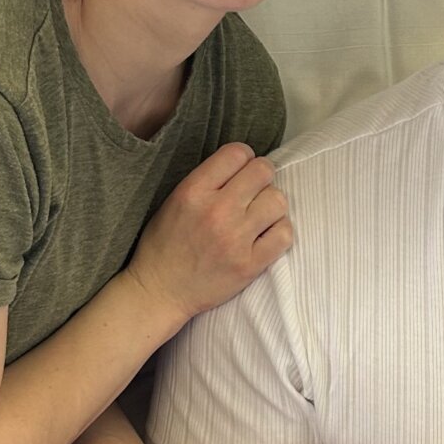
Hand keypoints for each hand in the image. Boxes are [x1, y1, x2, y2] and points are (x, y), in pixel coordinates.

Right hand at [127, 144, 291, 326]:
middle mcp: (216, 211)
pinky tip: (265, 235)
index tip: (243, 171)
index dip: (245, 158)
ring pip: (278, 201)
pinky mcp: (249, 264)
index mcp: (193, 191)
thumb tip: (244, 165)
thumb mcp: (175, 201)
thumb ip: (207, 180)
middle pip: (263, 172)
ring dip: (272, 206)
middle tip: (254, 192)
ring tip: (259, 216)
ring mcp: (235, 239)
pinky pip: (284, 234)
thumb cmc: (165, 245)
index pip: (237, 153)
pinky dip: (279, 232)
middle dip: (261, 178)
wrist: (160, 291)